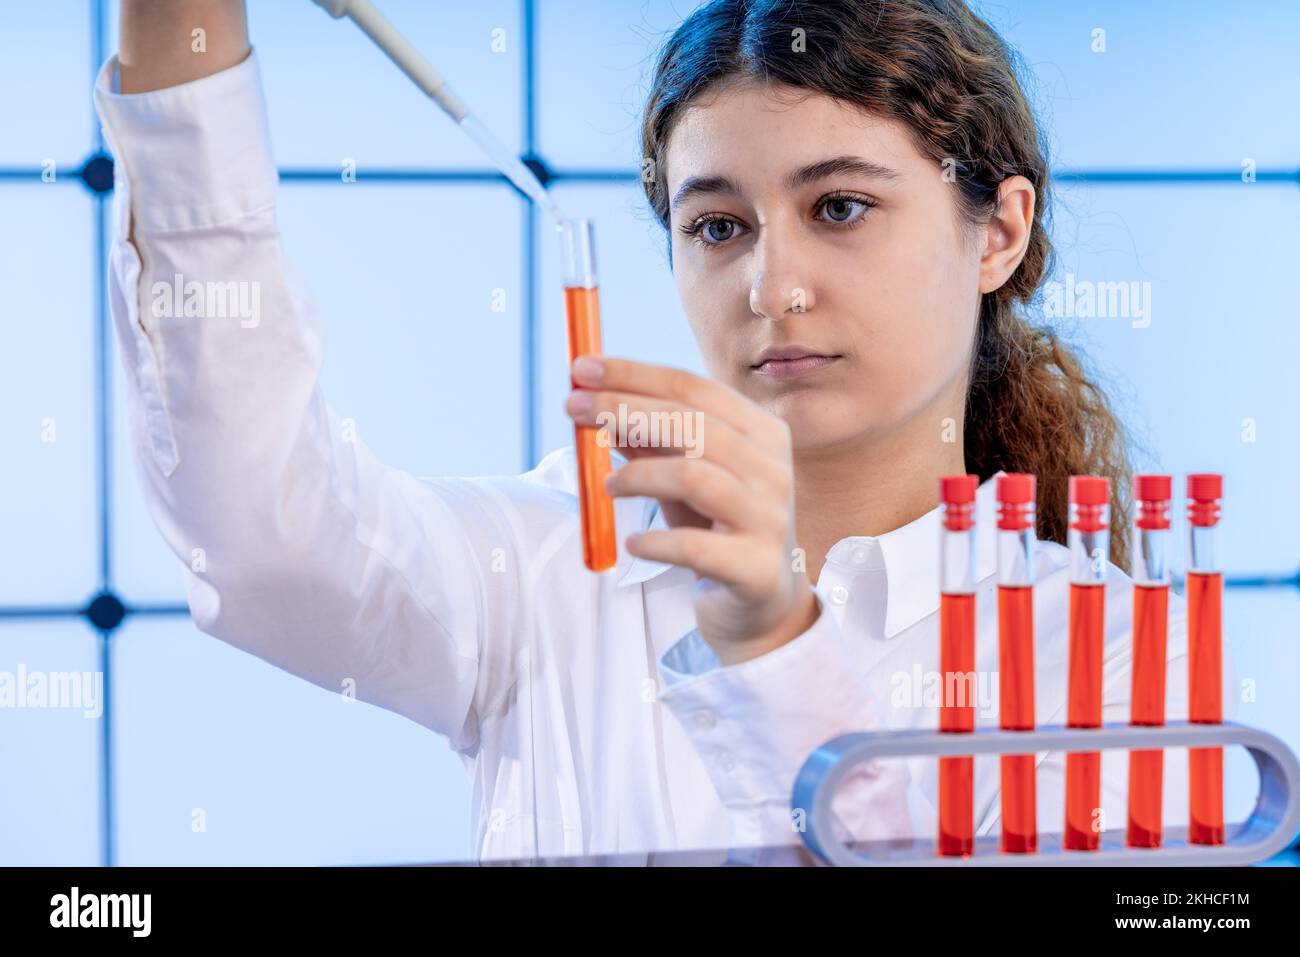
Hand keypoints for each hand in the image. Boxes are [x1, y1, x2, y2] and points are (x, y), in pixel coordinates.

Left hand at [565, 355, 818, 666]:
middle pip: (693, 424)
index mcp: (760, 431)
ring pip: (695, 477)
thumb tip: (591, 400)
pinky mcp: (757, 568)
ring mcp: (769, 518)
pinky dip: (656, 542)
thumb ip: (647, 439)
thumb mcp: (680, 474)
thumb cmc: (715, 525)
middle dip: (625, 412)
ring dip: (639, 476)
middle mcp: (772, 467)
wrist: (761, 601)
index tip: (581, 370)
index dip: (633, 375)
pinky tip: (634, 543)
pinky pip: (695, 547)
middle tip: (572, 411)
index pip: (691, 387)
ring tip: (607, 487)